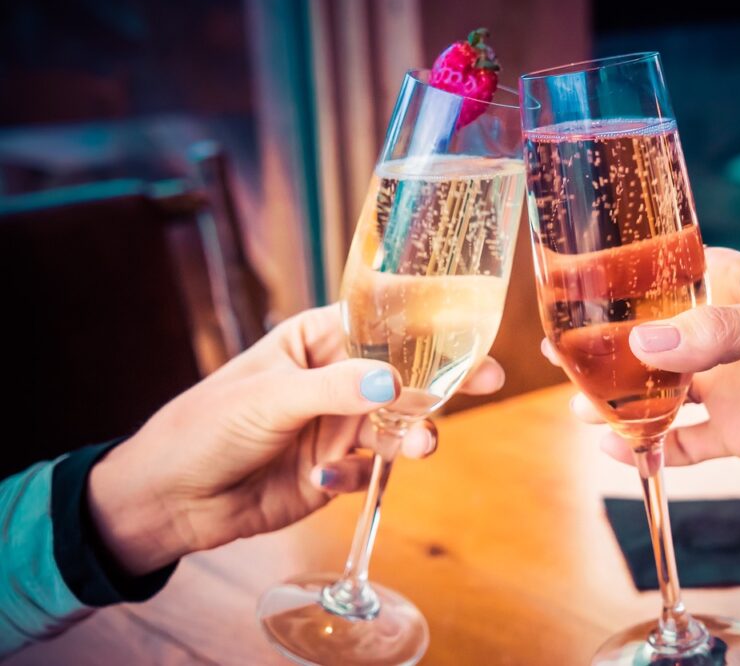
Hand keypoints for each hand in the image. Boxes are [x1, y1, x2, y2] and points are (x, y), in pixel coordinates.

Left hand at [88, 305, 504, 575]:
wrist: (169, 501)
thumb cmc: (204, 427)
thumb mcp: (268, 398)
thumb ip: (333, 389)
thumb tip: (393, 382)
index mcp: (312, 341)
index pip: (378, 323)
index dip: (423, 325)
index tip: (466, 329)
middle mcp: (333, 379)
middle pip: (402, 373)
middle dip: (442, 378)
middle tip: (487, 378)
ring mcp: (336, 425)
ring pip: (395, 423)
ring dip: (412, 433)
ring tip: (421, 446)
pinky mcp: (334, 470)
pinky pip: (368, 469)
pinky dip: (354, 476)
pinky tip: (322, 480)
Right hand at [549, 248, 739, 484]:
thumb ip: (719, 331)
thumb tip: (644, 344)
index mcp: (733, 285)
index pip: (664, 275)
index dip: (619, 281)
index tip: (572, 287)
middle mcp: (719, 333)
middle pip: (648, 338)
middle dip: (605, 345)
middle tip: (557, 351)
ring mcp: (725, 384)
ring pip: (656, 391)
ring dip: (618, 398)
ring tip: (578, 403)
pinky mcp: (736, 432)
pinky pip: (682, 442)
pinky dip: (649, 449)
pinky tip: (616, 449)